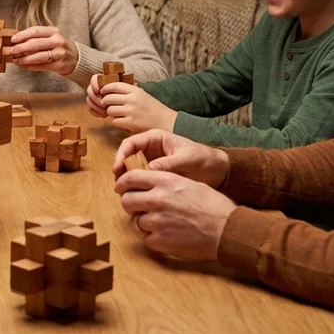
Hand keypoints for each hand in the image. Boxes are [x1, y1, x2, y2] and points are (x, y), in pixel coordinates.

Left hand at [8, 26, 77, 75]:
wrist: (75, 58)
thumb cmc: (58, 46)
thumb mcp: (50, 38)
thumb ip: (35, 38)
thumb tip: (16, 42)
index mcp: (53, 31)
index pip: (36, 31)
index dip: (23, 35)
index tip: (13, 39)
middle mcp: (57, 41)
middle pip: (36, 43)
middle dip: (22, 47)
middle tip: (11, 50)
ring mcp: (59, 53)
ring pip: (39, 56)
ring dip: (25, 59)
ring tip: (16, 60)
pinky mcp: (59, 64)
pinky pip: (42, 66)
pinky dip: (30, 66)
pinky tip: (23, 66)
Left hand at [87, 80, 175, 132]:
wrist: (165, 121)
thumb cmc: (152, 107)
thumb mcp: (142, 94)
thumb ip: (128, 91)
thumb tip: (110, 88)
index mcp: (135, 90)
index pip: (114, 85)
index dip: (105, 88)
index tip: (102, 91)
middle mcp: (132, 99)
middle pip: (108, 98)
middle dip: (105, 102)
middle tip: (108, 105)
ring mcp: (131, 112)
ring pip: (110, 110)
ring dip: (110, 112)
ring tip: (117, 113)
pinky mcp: (130, 123)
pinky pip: (114, 121)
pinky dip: (116, 121)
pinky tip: (122, 120)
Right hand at [112, 129, 230, 187]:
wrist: (216, 170)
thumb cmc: (202, 158)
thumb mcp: (186, 158)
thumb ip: (168, 163)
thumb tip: (148, 170)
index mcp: (154, 138)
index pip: (130, 143)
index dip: (120, 155)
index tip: (117, 168)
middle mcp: (149, 149)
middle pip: (127, 157)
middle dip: (121, 170)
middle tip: (120, 185)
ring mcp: (151, 162)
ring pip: (131, 170)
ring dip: (127, 180)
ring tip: (127, 192)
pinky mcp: (155, 175)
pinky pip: (141, 179)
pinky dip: (137, 186)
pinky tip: (138, 195)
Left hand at [115, 169, 236, 260]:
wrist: (227, 229)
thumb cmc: (212, 206)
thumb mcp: (188, 183)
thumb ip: (165, 182)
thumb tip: (147, 184)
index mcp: (165, 181)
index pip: (130, 178)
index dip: (122, 183)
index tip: (121, 188)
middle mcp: (157, 199)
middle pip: (126, 201)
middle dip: (131, 205)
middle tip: (140, 209)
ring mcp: (157, 221)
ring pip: (136, 222)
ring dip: (146, 224)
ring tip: (164, 224)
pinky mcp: (159, 240)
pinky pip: (146, 239)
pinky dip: (155, 239)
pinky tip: (170, 236)